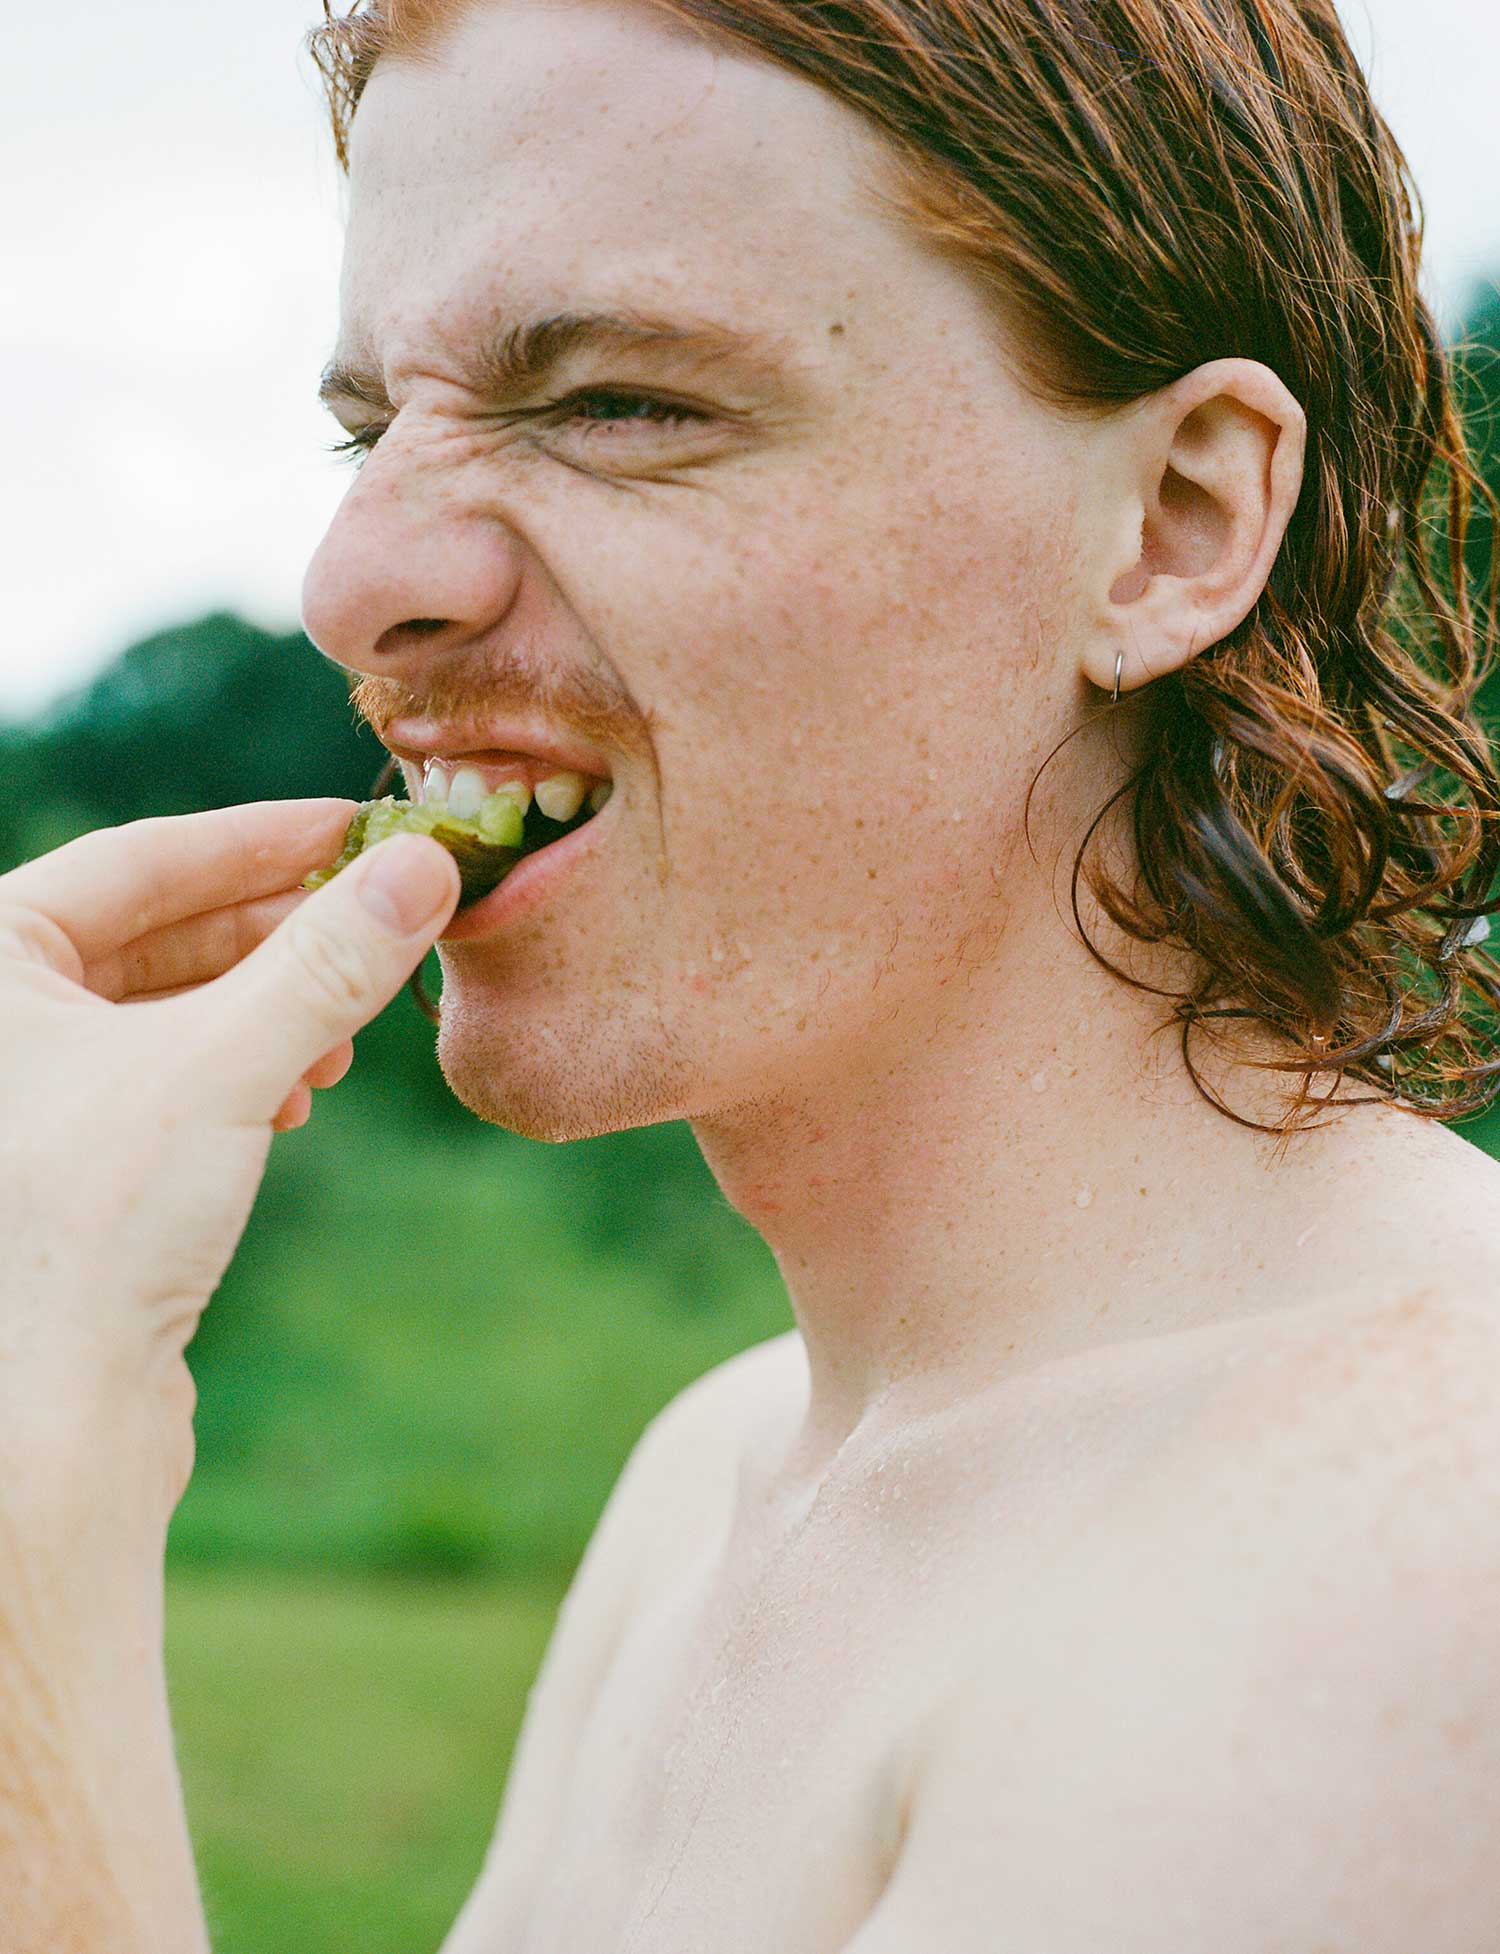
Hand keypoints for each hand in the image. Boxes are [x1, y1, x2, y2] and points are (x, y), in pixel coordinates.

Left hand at [0, 798, 459, 1513]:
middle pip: (160, 930)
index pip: (141, 858)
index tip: (360, 829)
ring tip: (344, 1031)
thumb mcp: (226, 1065)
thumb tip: (425, 867)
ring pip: (171, 1004)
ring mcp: (27, 1090)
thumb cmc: (96, 1231)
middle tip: (381, 925)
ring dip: (270, 1005)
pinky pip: (168, 1070)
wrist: (51, 1417)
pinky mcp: (68, 1158)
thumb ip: (327, 961)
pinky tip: (298, 1093)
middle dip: (279, 934)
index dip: (263, 840)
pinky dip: (243, 1066)